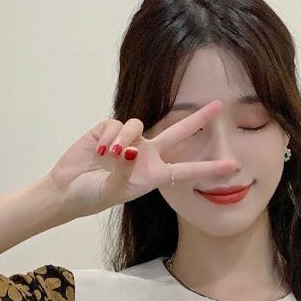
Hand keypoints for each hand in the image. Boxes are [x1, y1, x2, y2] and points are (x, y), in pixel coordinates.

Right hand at [47, 99, 240, 218]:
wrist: (66, 190)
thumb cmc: (92, 196)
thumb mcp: (112, 191)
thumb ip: (124, 172)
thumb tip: (132, 150)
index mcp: (153, 174)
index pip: (187, 170)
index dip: (209, 168)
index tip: (234, 168)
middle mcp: (146, 154)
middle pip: (177, 132)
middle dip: (198, 118)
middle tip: (220, 105)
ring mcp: (129, 140)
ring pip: (137, 126)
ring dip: (124, 139)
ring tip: (110, 155)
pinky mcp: (109, 128)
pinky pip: (116, 124)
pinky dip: (108, 136)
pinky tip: (98, 149)